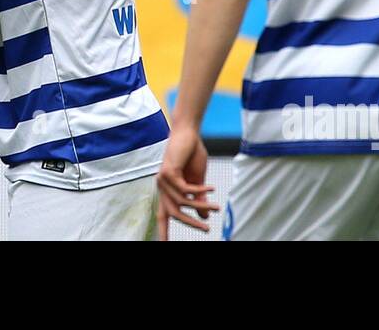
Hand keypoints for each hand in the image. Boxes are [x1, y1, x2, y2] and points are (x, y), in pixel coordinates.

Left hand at [156, 125, 217, 239]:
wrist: (188, 133)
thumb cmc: (191, 155)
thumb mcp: (198, 181)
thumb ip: (198, 199)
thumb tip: (204, 217)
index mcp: (167, 191)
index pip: (163, 215)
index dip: (163, 232)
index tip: (164, 246)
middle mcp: (161, 187)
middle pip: (173, 213)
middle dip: (190, 224)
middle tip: (207, 230)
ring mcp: (162, 180)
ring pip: (182, 202)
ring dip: (201, 205)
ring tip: (216, 207)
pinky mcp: (167, 172)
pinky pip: (185, 189)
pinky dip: (199, 191)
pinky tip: (211, 189)